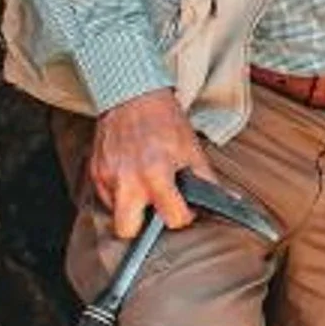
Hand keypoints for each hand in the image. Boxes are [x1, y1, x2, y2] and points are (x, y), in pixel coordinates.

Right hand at [89, 88, 214, 238]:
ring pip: (114, 216)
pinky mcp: (94, 172)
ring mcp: (107, 176)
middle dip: (142, 226)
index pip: (172, 218)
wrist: (133, 95)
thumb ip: (206, 179)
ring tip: (142, 190)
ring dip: (129, 208)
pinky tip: (130, 176)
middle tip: (155, 207)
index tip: (184, 208)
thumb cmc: (165, 120)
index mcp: (157, 173)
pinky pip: (105, 198)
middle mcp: (128, 179)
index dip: (183, 216)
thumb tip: (230, 201)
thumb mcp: (192, 148)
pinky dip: (118, 193)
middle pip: (128, 230)